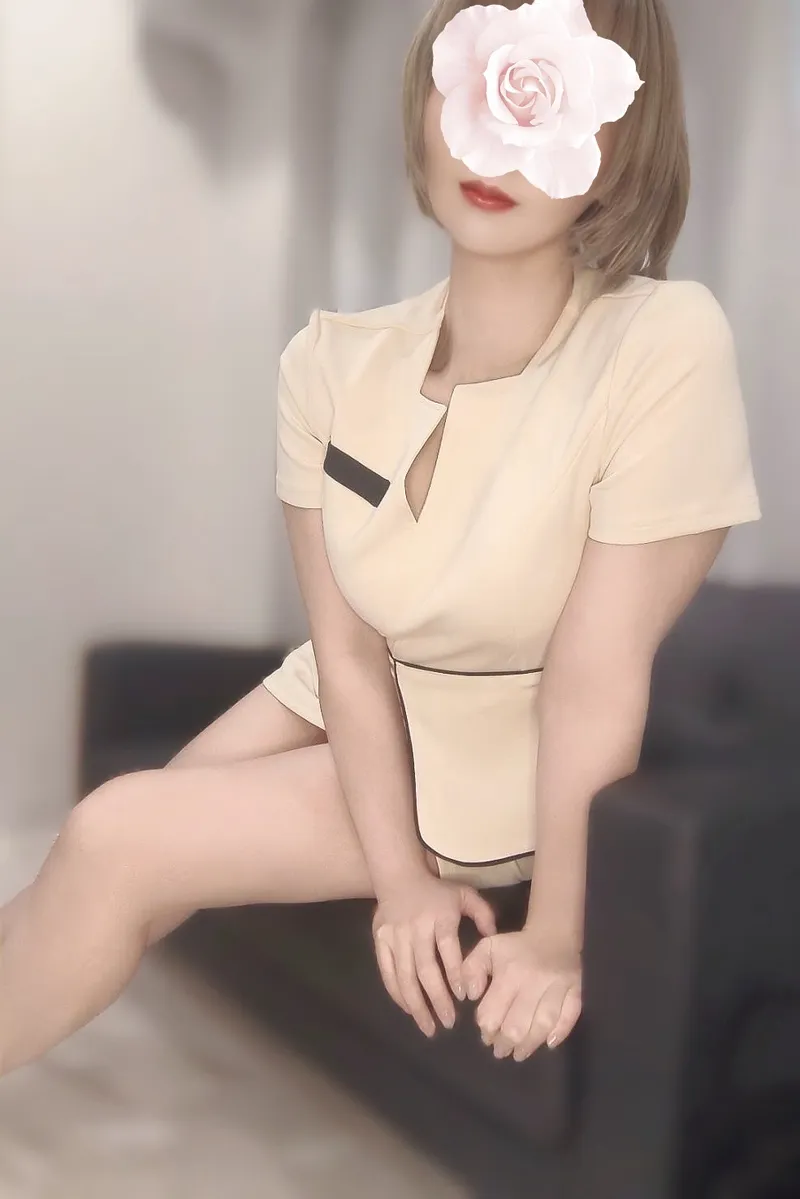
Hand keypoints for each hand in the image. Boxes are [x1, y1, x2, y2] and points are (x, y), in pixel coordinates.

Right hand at [372, 874, 496, 1037]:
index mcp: (440, 916)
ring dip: (416, 1004)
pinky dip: (397, 993)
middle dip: (437, 998)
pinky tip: (408, 1009)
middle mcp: (416, 928)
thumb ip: (483, 914)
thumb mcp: (465, 894)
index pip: (447, 949)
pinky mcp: (380, 941)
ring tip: (429, 1027)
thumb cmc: (437, 891)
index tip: (464, 997)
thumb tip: (494, 941)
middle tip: (448, 1023)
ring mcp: (395, 935)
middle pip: (424, 968)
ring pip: (404, 975)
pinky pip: (387, 972)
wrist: (398, 877)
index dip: (455, 974)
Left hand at [462, 928, 581, 1061]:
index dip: (487, 1029)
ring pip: (543, 1025)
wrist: (553, 932)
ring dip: (529, 1045)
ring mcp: (558, 987)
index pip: (494, 1013)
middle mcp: (534, 982)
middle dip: (506, 1044)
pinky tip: (548, 1044)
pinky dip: (559, 1033)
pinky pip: (570, 1017)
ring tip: (518, 1054)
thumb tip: (472, 996)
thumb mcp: (486, 949)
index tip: (486, 1036)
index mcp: (509, 973)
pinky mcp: (576, 990)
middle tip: (500, 1051)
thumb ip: (471, 970)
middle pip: (518, 1025)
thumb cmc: (515, 947)